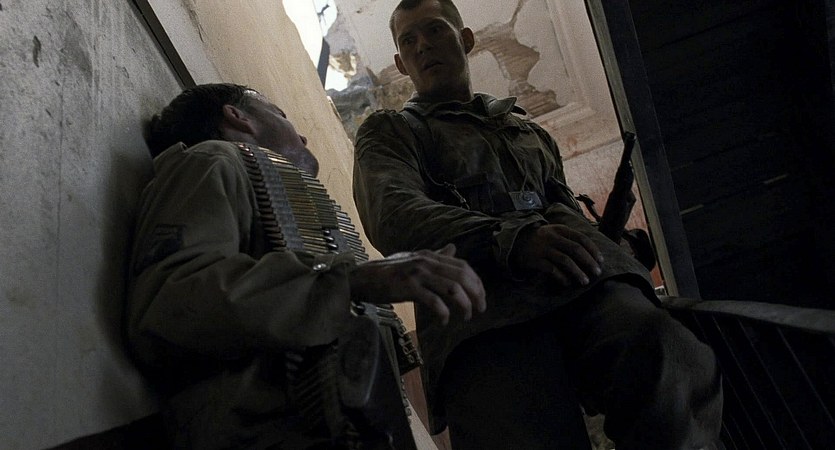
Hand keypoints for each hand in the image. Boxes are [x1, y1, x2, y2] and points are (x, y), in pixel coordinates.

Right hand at [349, 244, 485, 324]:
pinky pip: (434, 301)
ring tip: (466, 316)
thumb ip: (435, 256)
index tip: (481, 298)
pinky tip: (444, 321)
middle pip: (462, 277)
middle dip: (476, 295)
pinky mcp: (407, 287)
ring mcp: (417, 273)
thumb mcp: (413, 260)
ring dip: (464, 305)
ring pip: (452, 288)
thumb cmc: (386, 273)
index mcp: (430, 256)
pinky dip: (443, 313)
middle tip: (480, 310)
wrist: (360, 278)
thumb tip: (453, 248)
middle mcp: (426, 261)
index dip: (477, 283)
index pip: (463, 266)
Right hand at [510, 224, 603, 286]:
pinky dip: (561, 277)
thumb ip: (570, 239)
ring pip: (565, 260)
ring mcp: (543, 249)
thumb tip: (593, 254)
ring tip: (585, 281)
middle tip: (597, 273)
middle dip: (588, 262)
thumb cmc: (541, 241)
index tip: (601, 261)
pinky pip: (552, 270)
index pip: (581, 238)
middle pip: (575, 249)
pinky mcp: (535, 260)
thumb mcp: (554, 233)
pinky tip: (567, 283)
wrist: (515, 243)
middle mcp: (552, 237)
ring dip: (577, 272)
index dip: (593, 250)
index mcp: (559, 229)